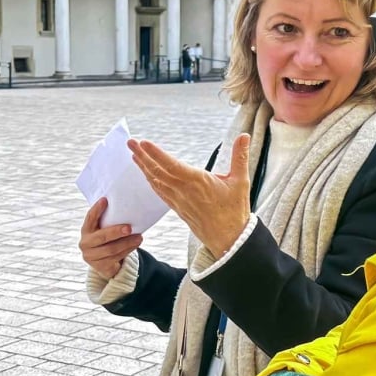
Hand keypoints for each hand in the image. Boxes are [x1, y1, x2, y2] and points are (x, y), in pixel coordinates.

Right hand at [79, 198, 142, 278]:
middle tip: (129, 228)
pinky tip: (135, 245)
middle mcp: (85, 243)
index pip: (90, 218)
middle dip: (116, 232)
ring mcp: (91, 257)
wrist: (105, 263)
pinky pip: (116, 258)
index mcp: (86, 230)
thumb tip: (127, 207)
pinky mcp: (100, 267)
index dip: (97, 209)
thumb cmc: (107, 240)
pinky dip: (127, 250)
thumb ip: (110, 221)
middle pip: (101, 237)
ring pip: (111, 249)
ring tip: (139, 237)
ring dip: (127, 243)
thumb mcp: (104, 230)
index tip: (105, 200)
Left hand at [130, 135, 252, 258]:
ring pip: (156, 181)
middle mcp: (183, 190)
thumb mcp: (240, 182)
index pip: (172, 165)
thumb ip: (240, 157)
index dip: (156, 153)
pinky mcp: (177, 207)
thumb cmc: (234, 211)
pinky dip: (151, 180)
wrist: (228, 238)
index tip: (144, 142)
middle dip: (142, 156)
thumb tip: (244, 136)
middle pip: (158, 171)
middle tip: (130, 143)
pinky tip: (146, 174)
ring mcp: (178, 200)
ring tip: (133, 154)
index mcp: (197, 182)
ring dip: (143, 167)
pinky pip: (160, 192)